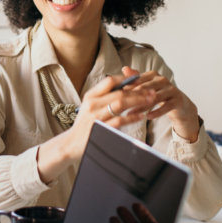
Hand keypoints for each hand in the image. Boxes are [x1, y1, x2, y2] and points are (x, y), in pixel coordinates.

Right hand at [37, 75, 155, 182]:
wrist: (71, 143)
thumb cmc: (84, 124)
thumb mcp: (90, 106)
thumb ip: (104, 96)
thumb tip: (125, 86)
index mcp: (90, 96)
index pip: (109, 81)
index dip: (126, 79)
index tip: (140, 79)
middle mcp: (92, 104)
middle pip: (119, 93)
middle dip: (138, 91)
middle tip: (151, 91)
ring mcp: (96, 117)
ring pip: (120, 104)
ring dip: (137, 101)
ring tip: (150, 101)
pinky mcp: (101, 129)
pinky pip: (120, 120)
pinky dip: (132, 117)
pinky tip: (141, 115)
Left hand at [121, 67, 199, 141]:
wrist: (179, 104)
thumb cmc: (159, 94)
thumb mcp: (147, 86)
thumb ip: (136, 78)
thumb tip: (124, 68)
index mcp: (153, 75)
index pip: (138, 80)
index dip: (127, 87)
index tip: (116, 95)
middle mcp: (163, 80)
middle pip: (146, 88)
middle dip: (133, 97)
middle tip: (121, 106)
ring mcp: (171, 89)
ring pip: (155, 98)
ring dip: (142, 106)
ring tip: (131, 113)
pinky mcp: (178, 100)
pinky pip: (166, 106)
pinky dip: (157, 112)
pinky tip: (148, 116)